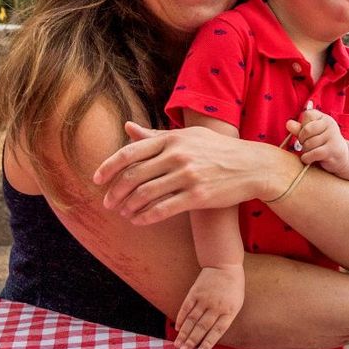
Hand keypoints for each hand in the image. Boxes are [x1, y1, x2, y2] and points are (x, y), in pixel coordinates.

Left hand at [93, 122, 272, 223]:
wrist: (252, 166)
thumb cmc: (217, 150)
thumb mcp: (188, 136)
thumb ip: (155, 135)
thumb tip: (127, 127)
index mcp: (172, 138)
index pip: (130, 152)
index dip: (108, 167)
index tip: (96, 180)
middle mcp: (178, 155)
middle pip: (133, 176)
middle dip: (115, 192)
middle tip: (108, 203)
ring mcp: (188, 176)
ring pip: (145, 195)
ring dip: (128, 207)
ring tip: (123, 213)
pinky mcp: (198, 196)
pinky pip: (162, 210)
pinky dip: (145, 217)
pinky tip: (138, 221)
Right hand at [174, 266, 244, 348]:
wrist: (225, 265)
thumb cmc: (233, 288)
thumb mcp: (236, 303)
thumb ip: (225, 318)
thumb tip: (211, 336)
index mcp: (229, 310)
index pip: (217, 330)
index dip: (208, 342)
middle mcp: (216, 306)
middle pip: (202, 327)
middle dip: (192, 341)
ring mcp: (205, 298)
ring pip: (192, 320)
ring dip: (184, 333)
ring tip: (178, 345)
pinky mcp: (195, 292)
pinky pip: (186, 308)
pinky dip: (180, 318)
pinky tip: (176, 328)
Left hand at [287, 109, 348, 174]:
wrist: (341, 158)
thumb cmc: (323, 144)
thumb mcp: (311, 135)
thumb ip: (299, 129)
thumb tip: (288, 123)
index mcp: (324, 118)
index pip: (307, 114)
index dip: (302, 125)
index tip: (306, 134)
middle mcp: (330, 124)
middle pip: (306, 130)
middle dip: (302, 140)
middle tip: (306, 145)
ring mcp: (333, 137)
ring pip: (309, 144)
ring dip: (305, 151)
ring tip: (311, 152)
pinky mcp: (333, 150)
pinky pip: (312, 153)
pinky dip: (307, 158)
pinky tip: (309, 159)